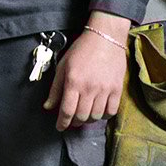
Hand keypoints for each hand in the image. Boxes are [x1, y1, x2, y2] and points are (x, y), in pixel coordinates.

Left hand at [44, 12, 129, 131]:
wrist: (105, 38)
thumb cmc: (82, 49)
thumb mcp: (63, 66)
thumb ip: (55, 88)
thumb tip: (48, 106)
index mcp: (73, 81)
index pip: (67, 111)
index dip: (62, 123)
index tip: (60, 127)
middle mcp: (89, 88)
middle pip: (81, 116)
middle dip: (74, 121)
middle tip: (72, 119)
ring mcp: (105, 89)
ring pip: (96, 116)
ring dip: (88, 119)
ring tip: (85, 114)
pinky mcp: (117, 89)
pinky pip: (111, 111)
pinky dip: (104, 115)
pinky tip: (99, 110)